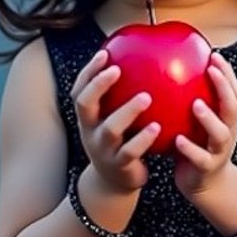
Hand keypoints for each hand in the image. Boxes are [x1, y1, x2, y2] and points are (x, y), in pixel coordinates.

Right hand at [73, 45, 157, 196]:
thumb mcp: (114, 120)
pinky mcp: (119, 165)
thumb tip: (146, 63)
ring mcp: (103, 149)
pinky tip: (157, 127)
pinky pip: (130, 151)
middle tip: (117, 70)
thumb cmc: (120, 142)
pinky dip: (143, 139)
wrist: (113, 183)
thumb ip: (122, 97)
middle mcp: (90, 130)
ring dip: (127, 111)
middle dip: (98, 85)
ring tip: (146, 97)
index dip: (88, 72)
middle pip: (84, 104)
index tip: (104, 53)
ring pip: (110, 128)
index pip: (79, 90)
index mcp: (88, 117)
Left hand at [172, 54, 236, 203]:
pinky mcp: (208, 168)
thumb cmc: (197, 146)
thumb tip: (168, 71)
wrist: (206, 185)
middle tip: (211, 70)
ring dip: (209, 118)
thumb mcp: (197, 123)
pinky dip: (190, 149)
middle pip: (232, 107)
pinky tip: (177, 139)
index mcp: (227, 119)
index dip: (228, 74)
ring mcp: (220, 151)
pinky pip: (200, 158)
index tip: (214, 55)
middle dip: (224, 87)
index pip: (233, 92)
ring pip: (221, 133)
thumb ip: (188, 101)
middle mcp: (228, 132)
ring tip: (196, 105)